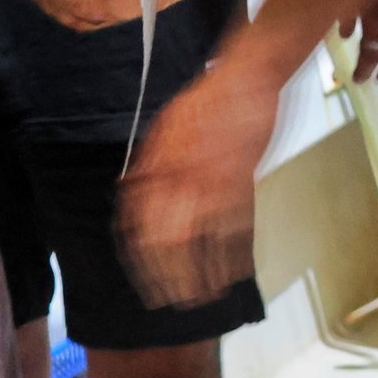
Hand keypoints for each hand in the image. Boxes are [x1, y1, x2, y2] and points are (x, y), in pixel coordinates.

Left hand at [118, 61, 278, 307]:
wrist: (249, 74)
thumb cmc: (205, 99)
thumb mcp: (164, 128)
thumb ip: (148, 164)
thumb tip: (129, 190)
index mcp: (156, 166)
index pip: (139, 225)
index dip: (141, 260)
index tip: (145, 283)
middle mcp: (180, 177)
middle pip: (168, 240)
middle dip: (169, 277)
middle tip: (170, 303)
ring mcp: (214, 179)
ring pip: (203, 239)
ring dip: (203, 274)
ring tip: (203, 300)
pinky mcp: (245, 178)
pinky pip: (237, 225)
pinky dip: (235, 253)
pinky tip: (234, 272)